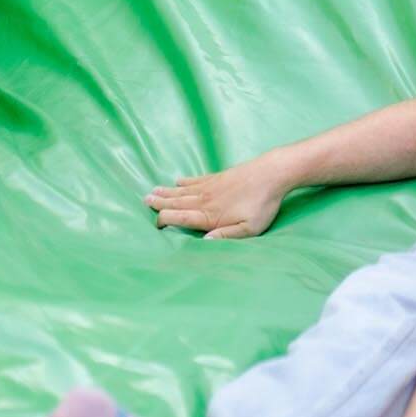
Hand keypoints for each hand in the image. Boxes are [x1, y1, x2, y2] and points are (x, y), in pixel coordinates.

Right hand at [144, 153, 292, 238]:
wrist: (271, 173)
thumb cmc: (262, 205)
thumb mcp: (249, 228)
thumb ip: (225, 236)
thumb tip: (203, 243)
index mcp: (209, 215)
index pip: (180, 218)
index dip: (165, 221)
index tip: (155, 224)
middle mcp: (205, 200)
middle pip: (177, 202)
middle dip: (160, 203)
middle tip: (144, 201)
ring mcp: (211, 186)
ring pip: (183, 190)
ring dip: (167, 192)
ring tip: (153, 191)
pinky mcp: (218, 176)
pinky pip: (196, 179)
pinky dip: (185, 181)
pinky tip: (178, 180)